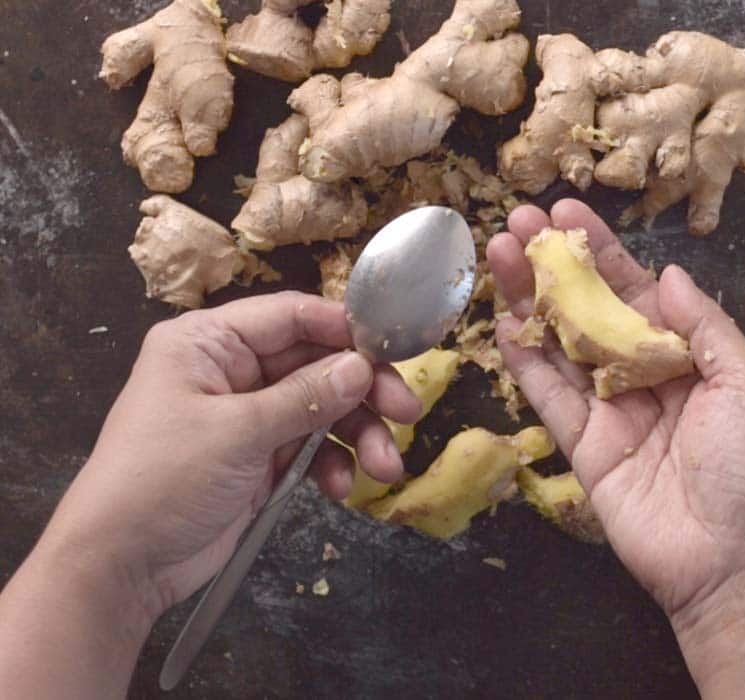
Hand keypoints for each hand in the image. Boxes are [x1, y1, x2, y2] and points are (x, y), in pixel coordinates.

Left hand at [44, 292, 420, 620]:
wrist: (119, 565)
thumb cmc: (160, 481)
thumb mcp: (236, 432)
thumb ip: (304, 398)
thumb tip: (361, 366)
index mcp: (209, 343)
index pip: (290, 316)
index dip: (345, 329)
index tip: (393, 349)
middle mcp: (231, 371)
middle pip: (316, 363)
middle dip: (362, 391)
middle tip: (406, 412)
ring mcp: (247, 415)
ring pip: (322, 407)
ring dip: (358, 434)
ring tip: (385, 467)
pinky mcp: (259, 457)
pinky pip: (311, 446)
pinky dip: (332, 464)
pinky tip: (341, 489)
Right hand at [489, 200, 744, 614]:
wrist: (734, 559)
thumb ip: (705, 325)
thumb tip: (669, 274)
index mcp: (690, 355)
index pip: (638, 291)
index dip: (602, 252)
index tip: (567, 213)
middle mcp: (645, 375)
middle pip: (590, 310)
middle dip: (555, 266)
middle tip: (519, 221)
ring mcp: (611, 411)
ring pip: (561, 345)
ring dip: (529, 300)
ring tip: (501, 253)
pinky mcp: (583, 449)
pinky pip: (548, 398)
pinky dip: (523, 361)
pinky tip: (502, 322)